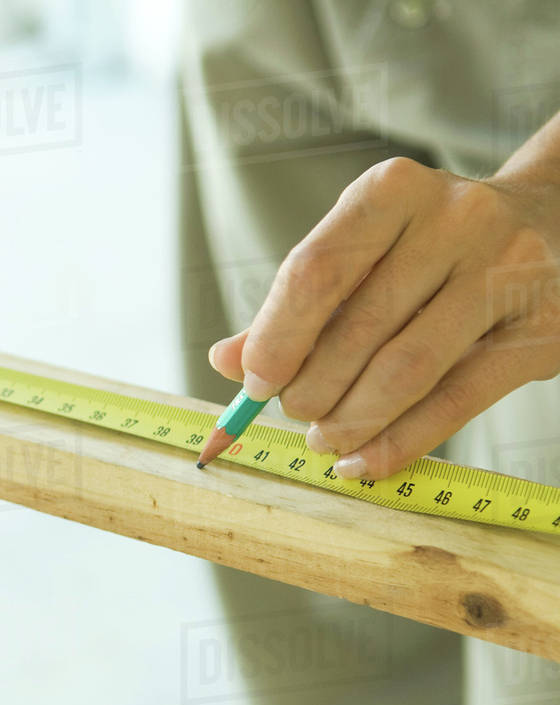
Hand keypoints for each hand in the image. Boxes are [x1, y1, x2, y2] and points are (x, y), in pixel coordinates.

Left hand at [208, 155, 559, 479]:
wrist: (551, 224)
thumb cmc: (427, 247)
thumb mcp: (362, 251)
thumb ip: (295, 303)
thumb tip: (226, 361)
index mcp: (392, 191)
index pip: (316, 271)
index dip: (277, 337)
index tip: (253, 383)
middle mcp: (456, 220)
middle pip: (358, 327)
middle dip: (311, 387)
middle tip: (293, 414)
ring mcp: (508, 272)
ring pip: (406, 370)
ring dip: (350, 420)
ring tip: (323, 440)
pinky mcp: (544, 331)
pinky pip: (456, 402)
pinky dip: (399, 442)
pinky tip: (364, 463)